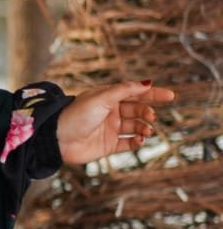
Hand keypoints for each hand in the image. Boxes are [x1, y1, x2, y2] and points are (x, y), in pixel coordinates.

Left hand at [56, 81, 175, 165]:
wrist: (58, 139)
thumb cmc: (76, 114)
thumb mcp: (102, 98)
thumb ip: (125, 90)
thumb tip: (147, 82)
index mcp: (108, 97)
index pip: (135, 93)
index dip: (153, 94)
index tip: (171, 95)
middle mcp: (111, 112)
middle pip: (137, 110)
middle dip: (147, 112)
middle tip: (150, 116)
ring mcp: (110, 129)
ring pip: (135, 127)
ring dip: (144, 128)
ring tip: (147, 131)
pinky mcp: (108, 145)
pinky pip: (127, 143)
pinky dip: (136, 142)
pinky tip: (140, 140)